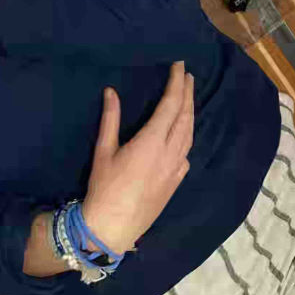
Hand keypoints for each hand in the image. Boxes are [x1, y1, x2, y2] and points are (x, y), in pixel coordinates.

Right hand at [80, 61, 193, 255]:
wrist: (113, 228)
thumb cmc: (104, 188)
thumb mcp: (103, 151)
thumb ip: (110, 119)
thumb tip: (111, 91)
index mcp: (152, 142)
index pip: (170, 105)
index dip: (176, 84)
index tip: (179, 66)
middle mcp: (169, 153)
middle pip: (184, 117)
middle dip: (187, 94)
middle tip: (187, 76)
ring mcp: (175, 170)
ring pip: (189, 135)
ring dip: (190, 113)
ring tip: (188, 98)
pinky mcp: (175, 183)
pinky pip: (187, 152)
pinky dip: (188, 135)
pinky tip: (183, 133)